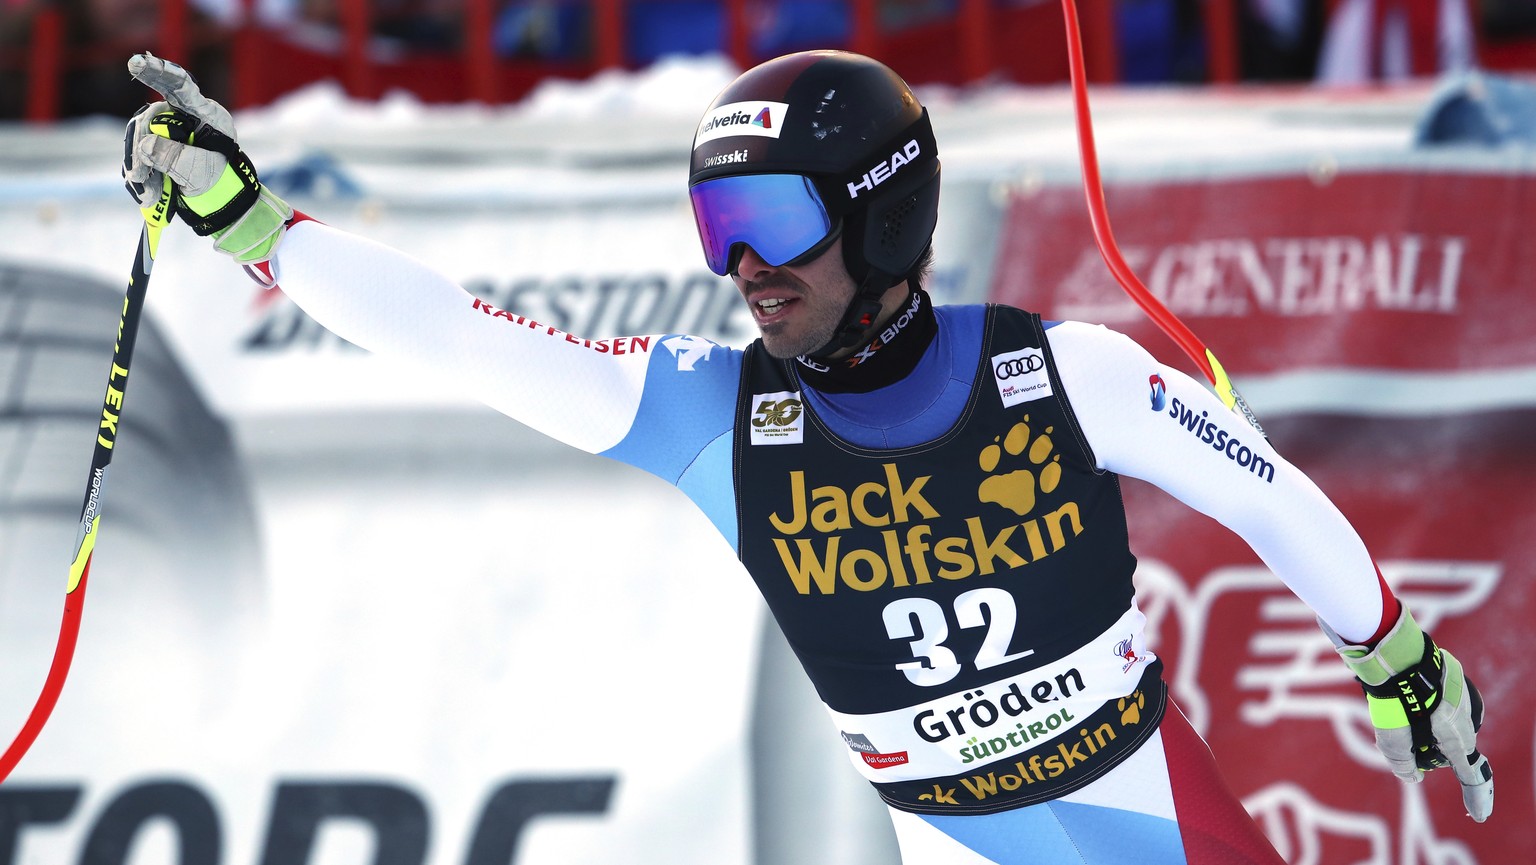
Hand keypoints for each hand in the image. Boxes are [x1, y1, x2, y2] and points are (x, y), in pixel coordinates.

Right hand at [122, 53, 291, 263]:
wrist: (224, 206)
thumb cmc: (222, 184)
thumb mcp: (199, 172)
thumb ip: (174, 157)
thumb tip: (143, 145)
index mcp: (206, 115)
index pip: (181, 86)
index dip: (159, 72)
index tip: (137, 62)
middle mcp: (184, 118)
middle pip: (148, 120)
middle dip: (139, 150)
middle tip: (138, 178)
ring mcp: (168, 133)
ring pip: (138, 141)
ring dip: (138, 169)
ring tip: (149, 197)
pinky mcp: (157, 150)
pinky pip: (138, 158)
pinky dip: (140, 179)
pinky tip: (149, 198)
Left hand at [1326, 605, 1493, 821]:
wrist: (1393, 647)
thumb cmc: (1393, 694)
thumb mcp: (1390, 734)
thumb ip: (1401, 760)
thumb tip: (1411, 776)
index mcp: (1455, 734)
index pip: (1469, 772)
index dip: (1475, 796)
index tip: (1479, 814)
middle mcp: (1466, 715)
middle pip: (1457, 745)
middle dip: (1440, 752)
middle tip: (1414, 747)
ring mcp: (1463, 692)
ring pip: (1453, 720)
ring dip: (1436, 725)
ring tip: (1406, 715)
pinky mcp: (1454, 673)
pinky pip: (1448, 697)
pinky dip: (1433, 703)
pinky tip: (1411, 694)